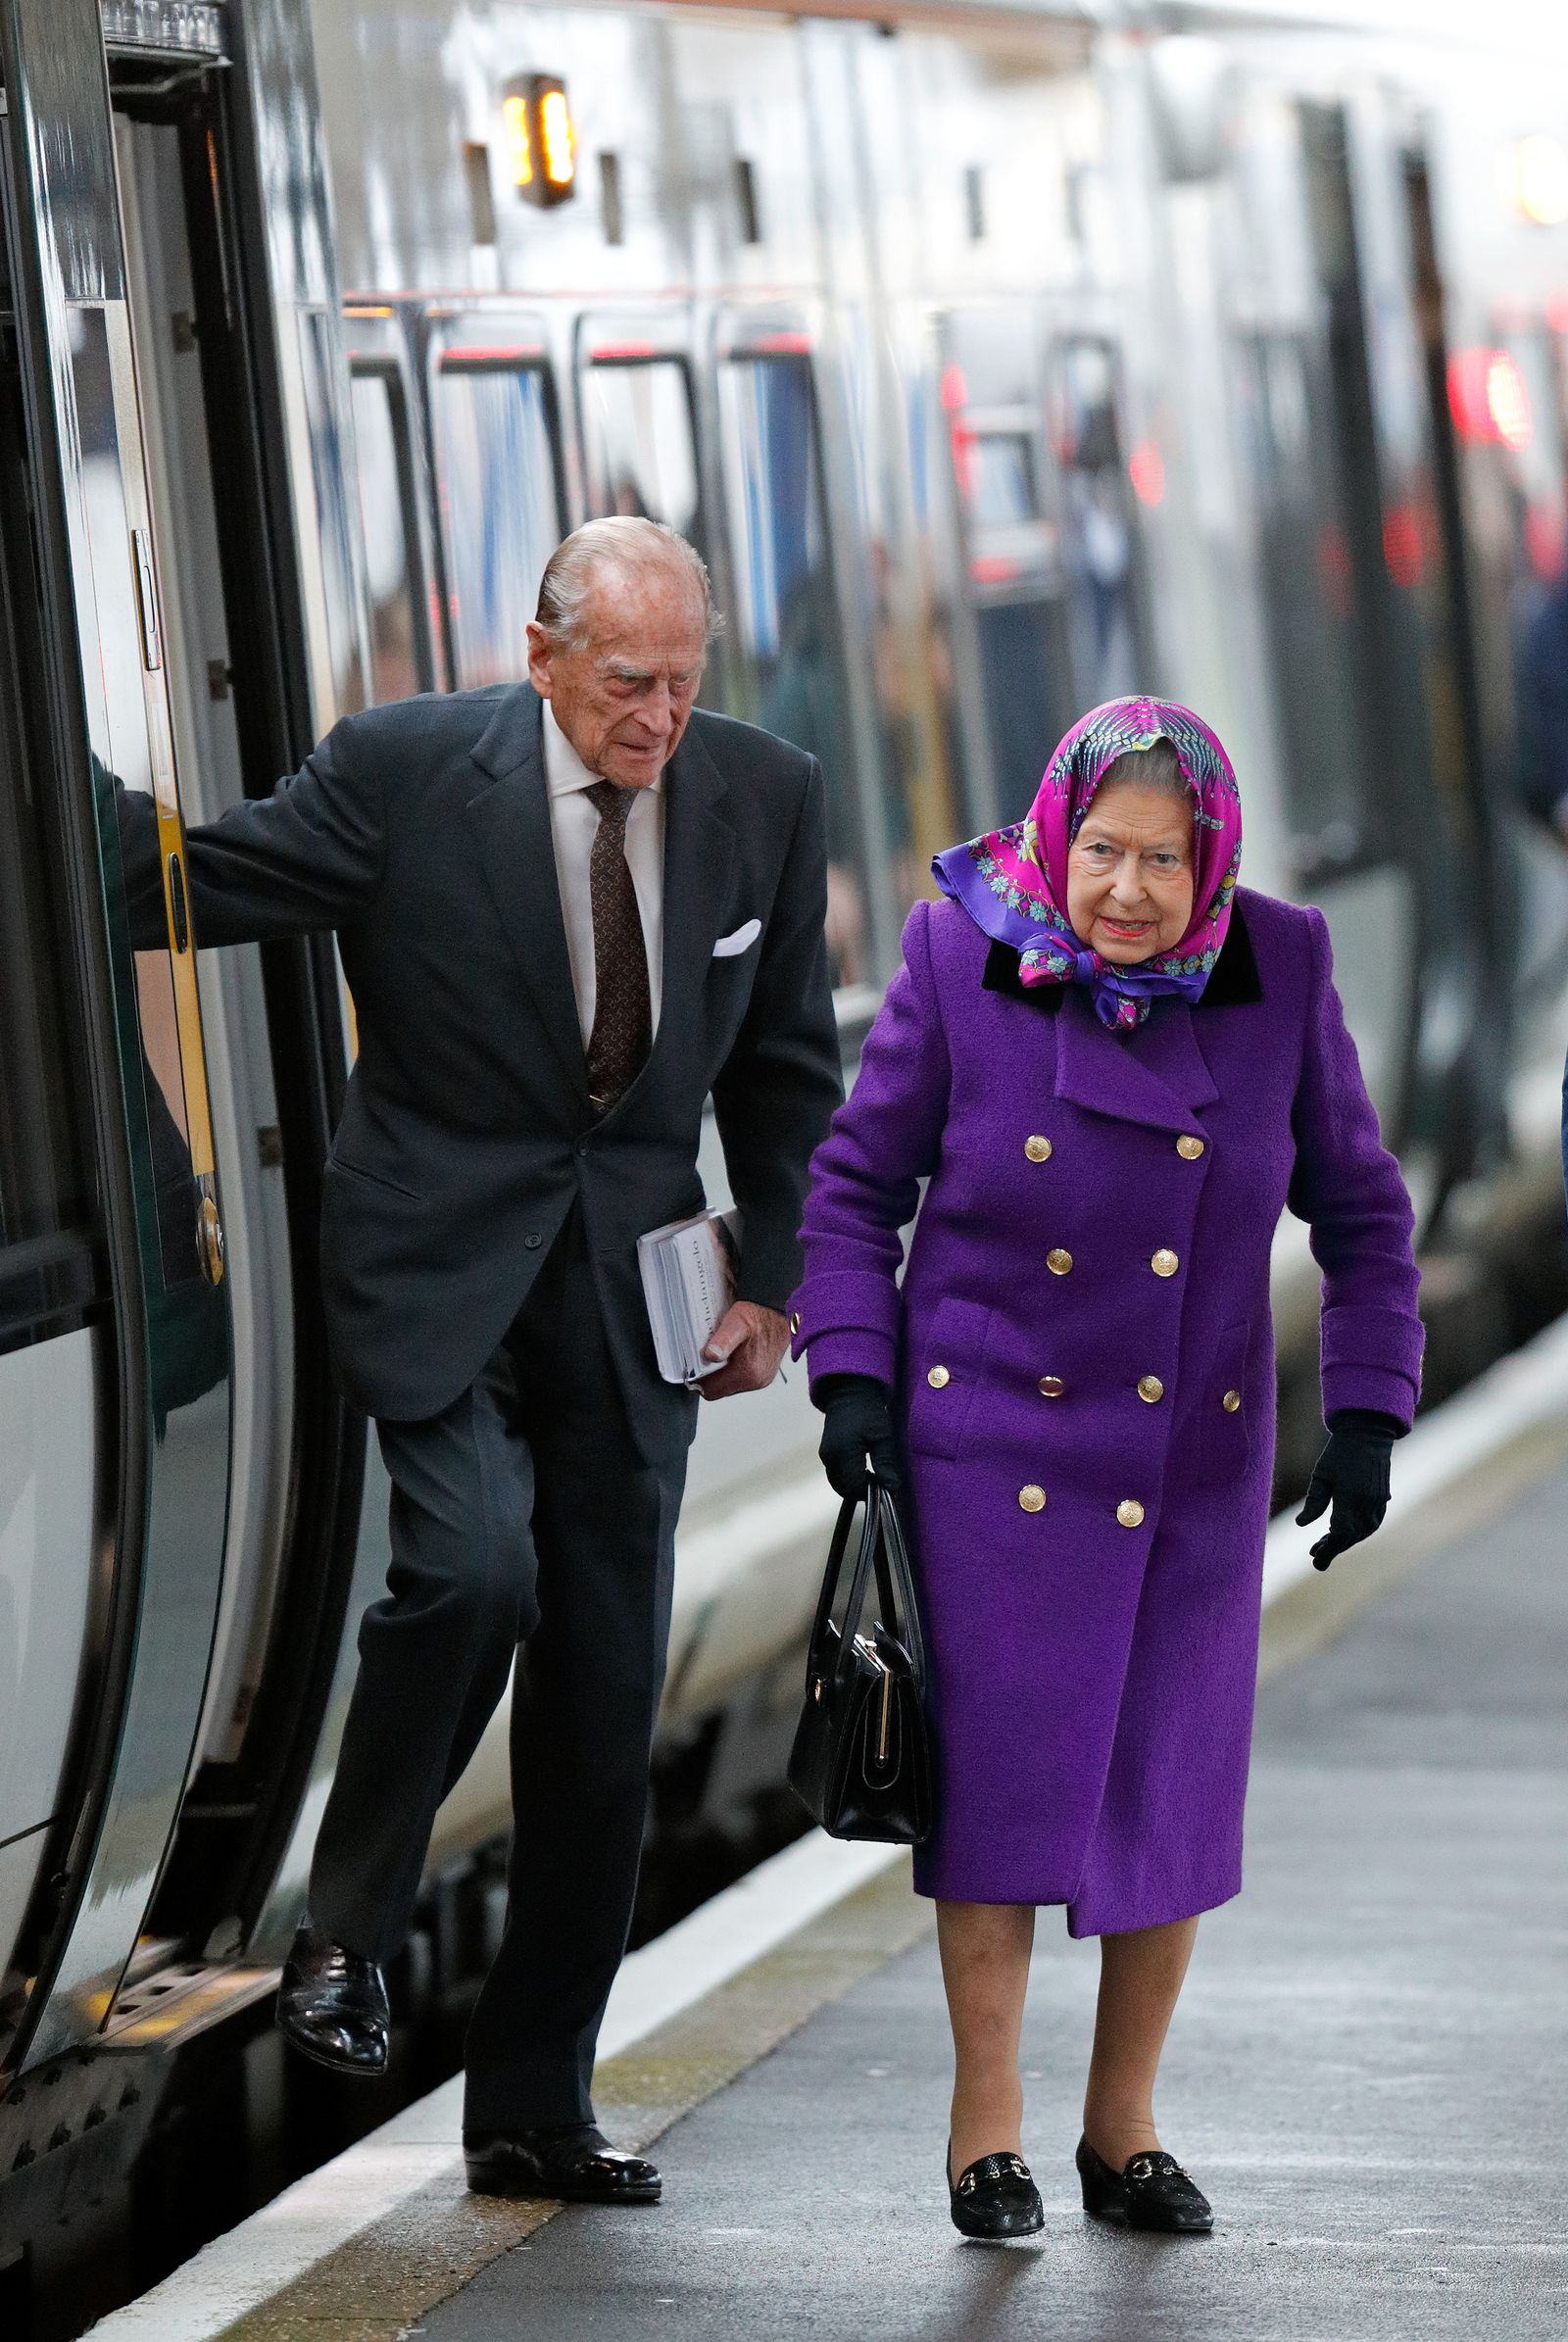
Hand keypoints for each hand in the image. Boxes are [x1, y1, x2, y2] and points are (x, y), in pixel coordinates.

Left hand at [698, 1301, 788, 1399]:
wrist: (784, 1313)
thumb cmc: (761, 1316)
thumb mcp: (737, 1322)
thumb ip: (724, 1340)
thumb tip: (711, 1354)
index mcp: (748, 1372)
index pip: (711, 1391)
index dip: (699, 1379)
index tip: (694, 1365)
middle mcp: (756, 1380)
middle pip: (719, 1389)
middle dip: (709, 1376)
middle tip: (706, 1355)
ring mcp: (761, 1379)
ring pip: (729, 1385)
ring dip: (721, 1373)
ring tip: (719, 1353)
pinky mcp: (764, 1376)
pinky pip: (740, 1379)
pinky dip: (732, 1369)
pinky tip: (732, 1354)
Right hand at [815, 1373, 902, 1499]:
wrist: (849, 1392)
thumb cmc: (868, 1411)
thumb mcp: (882, 1437)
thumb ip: (885, 1464)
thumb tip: (892, 1488)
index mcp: (843, 1453)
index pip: (854, 1488)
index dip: (871, 1493)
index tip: (886, 1487)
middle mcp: (830, 1457)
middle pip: (844, 1489)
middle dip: (862, 1492)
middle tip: (881, 1483)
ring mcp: (825, 1455)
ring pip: (839, 1484)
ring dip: (854, 1486)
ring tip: (873, 1476)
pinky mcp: (826, 1453)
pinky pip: (835, 1475)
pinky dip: (848, 1479)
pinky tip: (863, 1470)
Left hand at [1295, 1411, 1396, 1569]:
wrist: (1368, 1433)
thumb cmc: (1339, 1452)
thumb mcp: (1321, 1475)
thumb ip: (1314, 1502)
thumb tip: (1301, 1524)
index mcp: (1352, 1498)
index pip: (1341, 1534)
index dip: (1328, 1548)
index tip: (1314, 1557)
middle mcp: (1368, 1504)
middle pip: (1351, 1536)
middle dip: (1333, 1548)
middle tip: (1314, 1554)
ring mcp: (1378, 1502)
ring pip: (1362, 1532)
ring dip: (1345, 1541)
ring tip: (1324, 1544)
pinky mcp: (1382, 1499)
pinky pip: (1371, 1524)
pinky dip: (1357, 1533)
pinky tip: (1344, 1534)